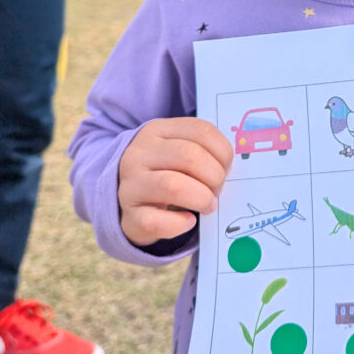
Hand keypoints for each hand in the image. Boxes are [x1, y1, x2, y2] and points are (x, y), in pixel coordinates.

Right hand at [119, 118, 233, 245]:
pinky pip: (156, 221)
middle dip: (214, 176)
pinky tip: (188, 221)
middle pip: (189, 156)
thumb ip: (202, 151)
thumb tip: (228, 168)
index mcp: (157, 131)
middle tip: (217, 189)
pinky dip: (179, 223)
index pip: (201, 130)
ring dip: (201, 198)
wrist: (125, 201)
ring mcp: (130, 185)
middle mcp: (140, 153)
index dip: (223, 151)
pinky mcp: (128, 216)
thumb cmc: (163, 172)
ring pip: (173, 186)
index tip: (226, 167)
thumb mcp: (177, 151)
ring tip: (208, 205)